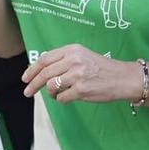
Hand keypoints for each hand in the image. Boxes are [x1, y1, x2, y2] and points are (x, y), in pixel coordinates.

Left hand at [22, 44, 139, 104]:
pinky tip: (68, 97)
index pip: (45, 59)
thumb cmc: (102, 68)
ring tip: (56, 94)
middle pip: (45, 73)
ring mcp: (77, 75)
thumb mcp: (83, 56)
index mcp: (72, 50)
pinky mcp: (82, 90)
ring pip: (51, 86)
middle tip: (27, 91)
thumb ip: (64, 60)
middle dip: (33, 84)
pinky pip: (61, 98)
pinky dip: (61, 100)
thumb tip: (41, 70)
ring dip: (50, 93)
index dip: (32, 69)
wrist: (123, 78)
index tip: (25, 77)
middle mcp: (74, 60)